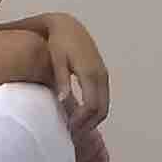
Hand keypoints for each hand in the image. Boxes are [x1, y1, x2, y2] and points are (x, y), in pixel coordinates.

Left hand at [46, 13, 109, 134]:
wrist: (67, 27)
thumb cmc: (58, 43)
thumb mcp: (56, 60)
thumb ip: (61, 80)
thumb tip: (62, 100)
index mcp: (89, 73)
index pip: (91, 106)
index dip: (81, 121)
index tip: (68, 129)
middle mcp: (100, 76)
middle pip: (101, 110)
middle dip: (88, 125)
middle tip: (71, 134)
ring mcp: (103, 75)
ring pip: (104, 106)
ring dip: (92, 120)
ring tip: (74, 129)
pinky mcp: (101, 75)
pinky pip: (102, 99)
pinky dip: (94, 111)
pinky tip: (79, 116)